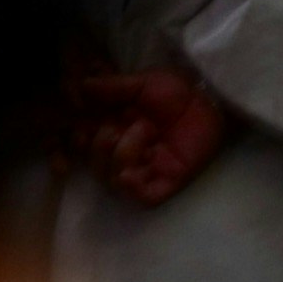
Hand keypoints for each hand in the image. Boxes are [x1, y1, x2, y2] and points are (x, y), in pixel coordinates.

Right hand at [72, 68, 231, 205]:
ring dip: (119, 157)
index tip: (77, 127)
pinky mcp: (166, 182)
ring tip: (142, 132)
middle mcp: (124, 152)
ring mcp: (145, 169)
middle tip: (114, 127)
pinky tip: (129, 173)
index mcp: (112, 129)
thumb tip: (81, 87)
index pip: (81, 144)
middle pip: (95, 166)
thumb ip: (112, 88)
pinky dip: (131, 188)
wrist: (209, 99)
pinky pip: (142, 197)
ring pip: (113, 182)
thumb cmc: (175, 90)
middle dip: (99, 147)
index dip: (73, 141)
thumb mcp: (141, 84)